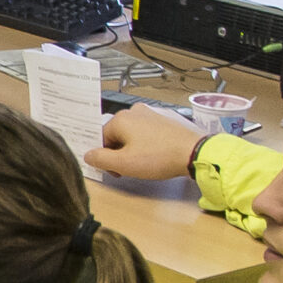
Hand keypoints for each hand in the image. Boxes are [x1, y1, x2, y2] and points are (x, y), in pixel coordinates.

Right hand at [86, 105, 205, 181]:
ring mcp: (150, 114)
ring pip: (130, 135)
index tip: (116, 170)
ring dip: (131, 150)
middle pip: (115, 136)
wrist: (194, 152)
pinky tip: (154, 156)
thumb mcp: (124, 164)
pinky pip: (145, 133)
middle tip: (130, 169)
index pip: (100, 139)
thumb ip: (100, 159)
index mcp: (120, 119)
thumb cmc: (159, 157)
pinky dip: (145, 145)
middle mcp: (134, 112)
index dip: (105, 158)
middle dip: (118, 154)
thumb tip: (88, 155)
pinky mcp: (163, 121)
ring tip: (144, 164)